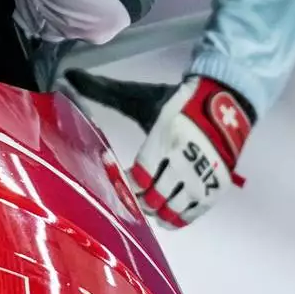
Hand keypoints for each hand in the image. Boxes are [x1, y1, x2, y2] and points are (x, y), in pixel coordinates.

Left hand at [66, 71, 253, 227]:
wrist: (225, 103)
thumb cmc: (174, 101)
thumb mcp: (138, 96)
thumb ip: (102, 91)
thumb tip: (69, 75)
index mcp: (164, 139)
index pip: (139, 175)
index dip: (122, 180)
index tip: (112, 171)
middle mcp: (184, 162)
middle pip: (153, 197)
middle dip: (137, 199)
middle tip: (128, 193)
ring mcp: (202, 178)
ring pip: (171, 209)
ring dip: (154, 210)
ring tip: (145, 203)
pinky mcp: (216, 187)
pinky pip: (192, 214)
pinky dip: (176, 218)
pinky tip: (164, 215)